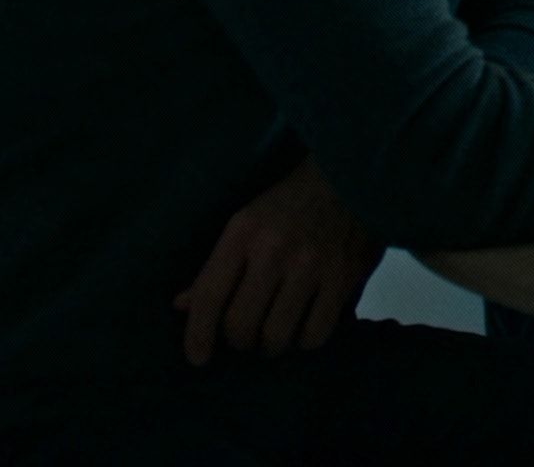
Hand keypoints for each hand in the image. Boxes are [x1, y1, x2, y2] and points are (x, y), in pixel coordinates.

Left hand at [174, 155, 383, 365]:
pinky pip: (315, 334)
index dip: (198, 334)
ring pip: (276, 335)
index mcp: (243, 233)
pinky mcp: (343, 278)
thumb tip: (182, 306)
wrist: (351, 175)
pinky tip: (305, 328)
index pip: (209, 294)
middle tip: (247, 336)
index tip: (197, 358)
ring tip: (275, 335)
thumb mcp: (247, 222)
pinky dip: (306, 341)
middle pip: (240, 324)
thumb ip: (217, 266)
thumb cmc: (292, 201)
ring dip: (271, 345)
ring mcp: (311, 266)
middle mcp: (274, 250)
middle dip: (240, 341)